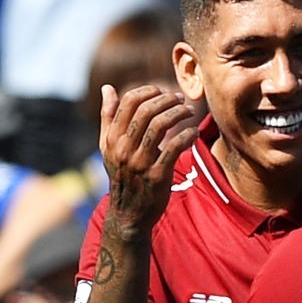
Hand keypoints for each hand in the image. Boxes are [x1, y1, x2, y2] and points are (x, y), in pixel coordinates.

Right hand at [100, 83, 198, 238]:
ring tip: (188, 112)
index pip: (129, 102)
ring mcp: (140, 162)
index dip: (149, 91)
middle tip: (180, 99)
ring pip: (160, 125)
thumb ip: (108, 117)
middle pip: (146, 111)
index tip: (164, 91)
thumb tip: (108, 88)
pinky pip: (174, 147)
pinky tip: (194, 133)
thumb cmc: (123, 175)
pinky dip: (187, 135)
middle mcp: (123, 148)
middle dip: (167, 100)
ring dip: (178, 113)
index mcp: (112, 139)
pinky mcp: (157, 175)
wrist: (128, 214)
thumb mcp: (109, 148)